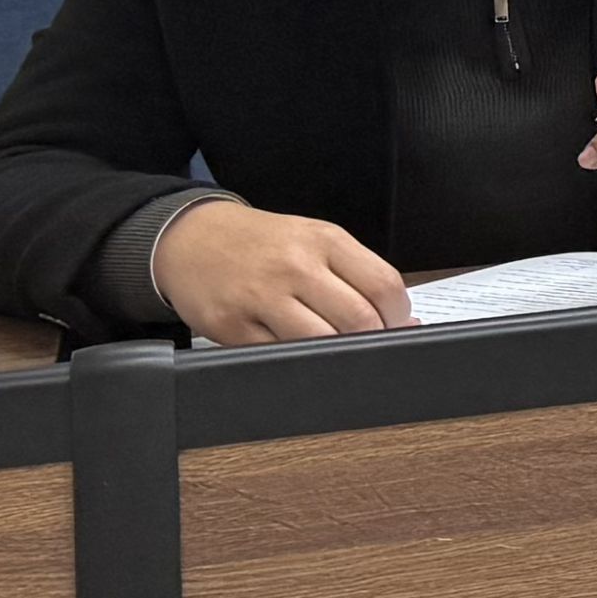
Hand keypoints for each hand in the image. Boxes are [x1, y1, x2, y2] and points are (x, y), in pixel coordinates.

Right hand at [155, 201, 414, 341]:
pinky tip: (298, 352)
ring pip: (321, 342)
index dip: (399, 315)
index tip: (397, 325)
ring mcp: (261, 297)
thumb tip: (404, 319)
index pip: (383, 285)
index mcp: (324, 240)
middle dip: (373, 340)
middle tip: (368, 344)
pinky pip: (279, 356)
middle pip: (358, 319)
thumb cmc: (262, 243)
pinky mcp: (233, 325)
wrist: (192, 237)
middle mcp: (295, 266)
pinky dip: (297, 361)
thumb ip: (357, 273)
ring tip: (334, 350)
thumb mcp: (313, 238)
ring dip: (338, 355)